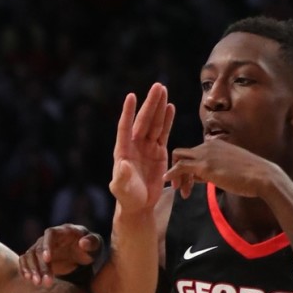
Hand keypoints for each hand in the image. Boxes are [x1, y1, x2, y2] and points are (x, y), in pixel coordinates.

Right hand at [19, 224, 102, 286]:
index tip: (47, 259)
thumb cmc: (89, 247)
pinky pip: (25, 260)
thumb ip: (92, 243)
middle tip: (46, 282)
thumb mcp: (96, 245)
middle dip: (41, 266)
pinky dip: (24, 268)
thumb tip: (83, 243)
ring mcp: (40, 247)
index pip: (50, 234)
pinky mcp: (36, 257)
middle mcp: (48, 238)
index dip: (47, 245)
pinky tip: (28, 279)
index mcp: (63, 231)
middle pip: (38, 248)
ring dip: (32, 269)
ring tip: (37, 283)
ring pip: (30, 256)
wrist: (81, 254)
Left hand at [110, 83, 175, 214]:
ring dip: (159, 107)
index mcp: (123, 151)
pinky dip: (167, 120)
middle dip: (150, 104)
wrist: (140, 205)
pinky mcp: (159, 152)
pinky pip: (163, 132)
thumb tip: (124, 165)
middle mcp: (135, 145)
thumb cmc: (128, 198)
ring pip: (154, 123)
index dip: (128, 112)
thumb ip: (122, 177)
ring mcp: (147, 147)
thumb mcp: (122, 189)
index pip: (125, 127)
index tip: (131, 96)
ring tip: (163, 90)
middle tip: (157, 87)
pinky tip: (170, 107)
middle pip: (143, 121)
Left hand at [166, 138, 287, 198]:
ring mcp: (205, 154)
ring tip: (181, 191)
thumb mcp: (228, 168)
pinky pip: (180, 166)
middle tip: (179, 187)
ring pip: (179, 158)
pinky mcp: (204, 165)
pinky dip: (171, 174)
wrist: (262, 176)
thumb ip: (212, 169)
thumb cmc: (250, 176)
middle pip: (183, 153)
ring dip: (175, 175)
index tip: (191, 183)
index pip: (194, 153)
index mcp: (216, 145)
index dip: (189, 168)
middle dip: (178, 169)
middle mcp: (208, 145)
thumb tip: (198, 176)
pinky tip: (167, 181)